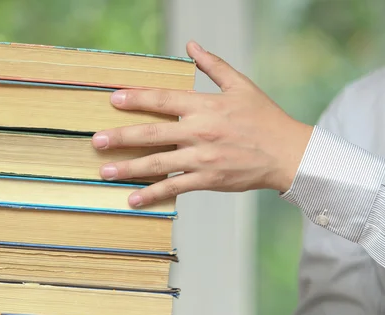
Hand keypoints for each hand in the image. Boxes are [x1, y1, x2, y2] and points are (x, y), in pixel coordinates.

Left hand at [92, 41, 312, 206]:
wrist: (288, 153)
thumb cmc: (264, 118)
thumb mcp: (240, 85)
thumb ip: (213, 65)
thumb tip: (191, 45)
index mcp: (205, 106)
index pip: (163, 99)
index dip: (136, 99)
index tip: (113, 99)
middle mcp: (199, 131)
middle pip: (152, 134)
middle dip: (121, 137)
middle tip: (96, 141)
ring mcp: (202, 157)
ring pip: (158, 163)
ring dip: (129, 168)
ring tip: (104, 171)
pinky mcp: (208, 179)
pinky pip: (175, 187)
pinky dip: (153, 194)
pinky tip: (133, 199)